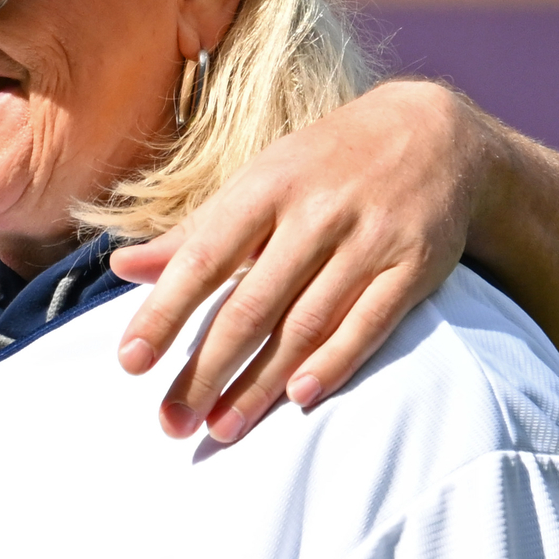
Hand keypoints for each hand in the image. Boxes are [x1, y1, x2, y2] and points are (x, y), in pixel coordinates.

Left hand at [110, 78, 496, 442]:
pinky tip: (299, 397)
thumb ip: (196, 232)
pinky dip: (335, 362)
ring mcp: (370, 239)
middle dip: (207, 370)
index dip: (165, 312)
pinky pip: (369, 323)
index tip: (130, 362)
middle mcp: (317, 212)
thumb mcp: (260, 180)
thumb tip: (123, 269)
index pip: (204, 259)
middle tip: (172, 423)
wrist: (435, 131)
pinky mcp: (416, 265)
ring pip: (306, 324)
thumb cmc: (325, 164)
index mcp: (267, 186)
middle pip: (252, 305)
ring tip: (222, 427)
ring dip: (260, 384)